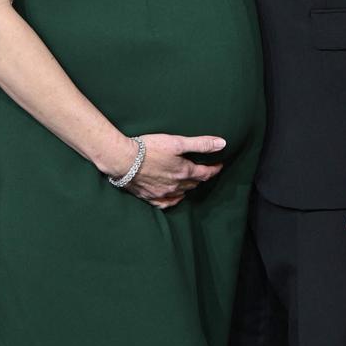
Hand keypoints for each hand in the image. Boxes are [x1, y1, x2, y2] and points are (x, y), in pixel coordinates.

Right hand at [109, 134, 225, 209]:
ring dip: (188, 186)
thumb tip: (222, 143)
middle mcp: (175, 185)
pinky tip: (175, 197)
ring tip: (191, 181)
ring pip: (181, 192)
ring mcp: (162, 193)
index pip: (205, 173)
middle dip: (201, 176)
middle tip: (204, 170)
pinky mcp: (150, 196)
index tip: (219, 164)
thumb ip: (200, 144)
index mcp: (184, 171)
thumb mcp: (177, 142)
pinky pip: (167, 203)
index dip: (214, 169)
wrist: (123, 160)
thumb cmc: (150, 148)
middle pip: (193, 183)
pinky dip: (174, 199)